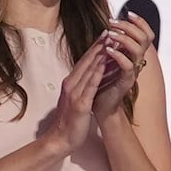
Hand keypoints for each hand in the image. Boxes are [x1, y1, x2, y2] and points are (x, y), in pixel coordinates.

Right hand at [35, 36, 121, 154]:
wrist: (60, 139)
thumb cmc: (69, 121)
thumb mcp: (73, 99)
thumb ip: (79, 87)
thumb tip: (88, 76)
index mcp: (70, 83)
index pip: (84, 61)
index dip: (94, 47)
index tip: (104, 35)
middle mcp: (71, 84)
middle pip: (86, 61)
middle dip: (98, 46)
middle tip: (109, 32)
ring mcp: (74, 93)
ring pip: (89, 70)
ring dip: (100, 55)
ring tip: (110, 42)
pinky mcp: (80, 104)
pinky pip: (90, 85)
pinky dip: (97, 73)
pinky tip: (104, 63)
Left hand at [83, 15, 152, 113]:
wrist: (101, 106)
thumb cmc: (102, 82)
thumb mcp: (106, 60)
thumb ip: (109, 45)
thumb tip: (107, 28)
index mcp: (134, 54)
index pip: (146, 34)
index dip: (141, 22)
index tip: (128, 13)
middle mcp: (137, 61)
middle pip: (145, 38)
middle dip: (130, 27)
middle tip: (113, 22)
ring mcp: (133, 71)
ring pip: (138, 50)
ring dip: (124, 39)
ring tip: (110, 34)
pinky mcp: (126, 81)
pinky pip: (128, 66)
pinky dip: (118, 55)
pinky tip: (108, 50)